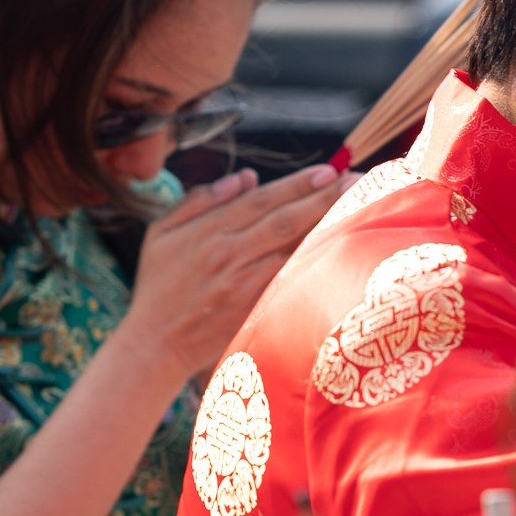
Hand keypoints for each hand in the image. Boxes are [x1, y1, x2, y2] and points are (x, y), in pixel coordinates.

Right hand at [122, 164, 340, 381]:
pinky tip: (340, 254)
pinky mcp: (254, 313)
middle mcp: (229, 256)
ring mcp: (244, 287)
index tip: (330, 170)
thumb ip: (200, 200)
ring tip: (361, 211)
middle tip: (360, 182)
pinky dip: (315, 268)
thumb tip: (247, 177)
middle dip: (324, 199)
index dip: (297, 185)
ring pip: (294, 252)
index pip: (261, 201)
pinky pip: (291, 285)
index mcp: (208, 232)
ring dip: (328, 230)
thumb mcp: (162, 233)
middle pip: (285, 222)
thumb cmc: (158, 285)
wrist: (154, 344)